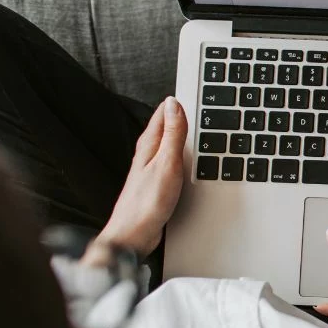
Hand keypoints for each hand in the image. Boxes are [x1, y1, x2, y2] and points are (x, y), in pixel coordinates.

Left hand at [97, 97, 186, 256]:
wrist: (133, 234)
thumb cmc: (147, 202)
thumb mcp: (166, 163)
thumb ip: (173, 134)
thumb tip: (175, 105)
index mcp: (148, 145)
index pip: (163, 114)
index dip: (177, 103)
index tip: (191, 92)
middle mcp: (146, 154)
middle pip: (164, 126)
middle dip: (178, 114)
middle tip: (193, 103)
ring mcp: (150, 169)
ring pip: (166, 143)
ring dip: (179, 133)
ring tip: (192, 124)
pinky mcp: (156, 183)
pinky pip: (169, 160)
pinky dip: (179, 153)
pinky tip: (186, 159)